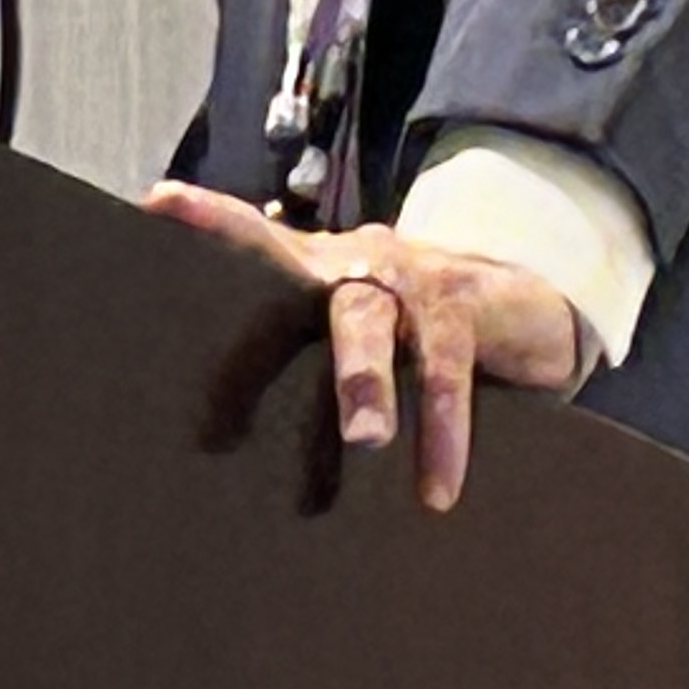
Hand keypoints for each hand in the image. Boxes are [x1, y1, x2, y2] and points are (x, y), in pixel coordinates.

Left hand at [138, 181, 588, 510]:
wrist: (526, 315)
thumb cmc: (414, 340)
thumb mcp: (357, 342)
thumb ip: (303, 368)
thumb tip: (229, 449)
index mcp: (316, 273)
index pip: (257, 240)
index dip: (212, 218)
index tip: (161, 201)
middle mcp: (354, 263)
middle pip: (299, 286)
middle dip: (263, 335)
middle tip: (234, 409)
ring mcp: (408, 275)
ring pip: (373, 322)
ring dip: (367, 383)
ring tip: (366, 442)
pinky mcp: (463, 302)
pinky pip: (446, 367)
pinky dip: (444, 432)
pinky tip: (438, 488)